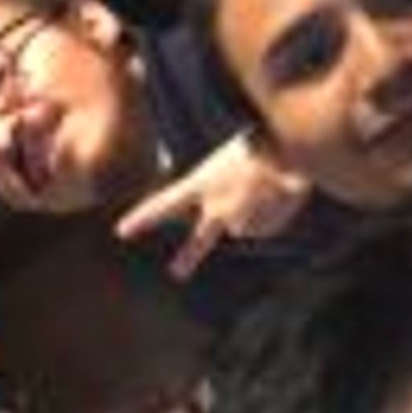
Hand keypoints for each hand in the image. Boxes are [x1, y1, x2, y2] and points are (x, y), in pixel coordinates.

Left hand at [115, 134, 308, 280]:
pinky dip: (274, 213)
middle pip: (200, 240)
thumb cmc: (260, 140)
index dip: (142, 219)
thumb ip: (221, 192)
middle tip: (176, 273)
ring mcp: (238, 219)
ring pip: (244, 228)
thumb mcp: (229, 159)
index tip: (121, 231)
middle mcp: (215, 207)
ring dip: (255, 210)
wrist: (290, 144)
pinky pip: (266, 227)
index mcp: (201, 182)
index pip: (164, 204)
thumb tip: (235, 231)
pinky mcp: (263, 227)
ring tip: (266, 185)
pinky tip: (278, 193)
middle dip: (188, 257)